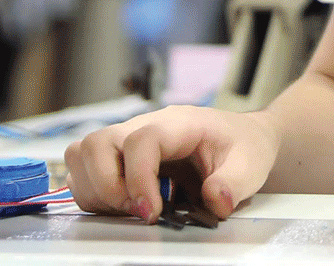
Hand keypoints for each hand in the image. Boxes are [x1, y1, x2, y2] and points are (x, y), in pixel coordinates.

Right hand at [64, 105, 279, 222]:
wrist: (243, 137)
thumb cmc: (244, 146)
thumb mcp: (252, 164)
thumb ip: (234, 183)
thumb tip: (215, 201)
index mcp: (179, 123)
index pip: (141, 141)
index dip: (139, 178)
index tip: (151, 211)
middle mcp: (145, 125)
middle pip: (96, 143)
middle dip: (107, 185)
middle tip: (137, 209)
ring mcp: (127, 138)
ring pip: (81, 154)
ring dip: (95, 189)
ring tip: (128, 207)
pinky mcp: (118, 155)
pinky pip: (82, 168)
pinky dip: (92, 192)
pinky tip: (122, 205)